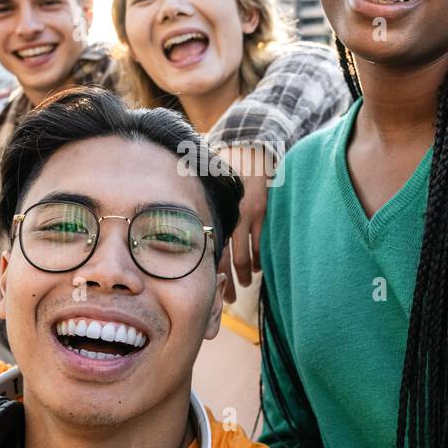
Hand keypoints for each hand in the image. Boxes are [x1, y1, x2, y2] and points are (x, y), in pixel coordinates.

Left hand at [216, 145, 273, 304]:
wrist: (249, 146)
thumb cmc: (223, 164)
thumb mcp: (208, 185)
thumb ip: (200, 208)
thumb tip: (183, 232)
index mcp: (213, 212)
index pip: (209, 249)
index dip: (210, 272)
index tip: (210, 288)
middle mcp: (228, 217)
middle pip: (226, 259)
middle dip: (228, 282)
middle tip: (229, 300)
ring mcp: (247, 216)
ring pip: (245, 256)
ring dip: (244, 274)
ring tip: (243, 285)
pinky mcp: (263, 212)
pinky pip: (261, 244)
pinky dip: (259, 259)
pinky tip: (256, 268)